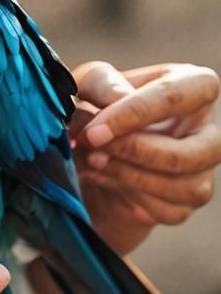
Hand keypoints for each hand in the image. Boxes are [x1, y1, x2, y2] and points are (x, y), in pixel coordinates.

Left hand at [71, 61, 220, 253]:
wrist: (87, 153)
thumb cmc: (95, 106)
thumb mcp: (90, 83)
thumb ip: (104, 84)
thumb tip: (120, 98)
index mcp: (193, 85)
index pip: (177, 95)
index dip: (135, 113)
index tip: (95, 130)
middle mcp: (206, 129)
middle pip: (191, 151)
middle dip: (137, 152)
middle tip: (92, 147)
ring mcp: (202, 169)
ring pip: (184, 186)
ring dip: (129, 176)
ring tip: (91, 160)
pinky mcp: (187, 201)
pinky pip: (168, 209)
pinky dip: (128, 196)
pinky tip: (100, 176)